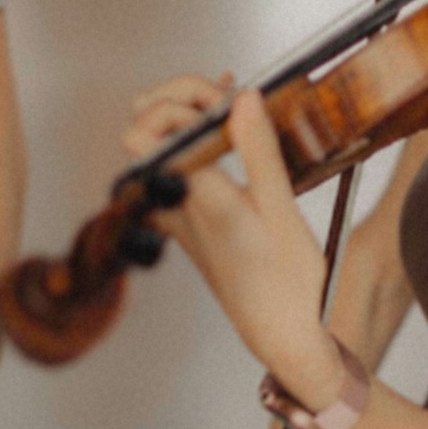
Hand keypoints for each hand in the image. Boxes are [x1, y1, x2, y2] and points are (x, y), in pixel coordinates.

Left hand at [124, 77, 341, 399]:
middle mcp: (176, 203)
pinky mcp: (190, 223)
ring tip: (229, 102)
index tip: (226, 99)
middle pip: (141, 130)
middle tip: (224, 96)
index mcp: (195, 196)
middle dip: (176, 98)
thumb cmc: (287, 280)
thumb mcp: (282, 210)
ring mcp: (179, 214)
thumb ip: (258, 150)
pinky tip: (231, 129)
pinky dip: (195, 141)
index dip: (179, 98)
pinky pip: (177, 169)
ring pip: (156, 149)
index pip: (147, 129)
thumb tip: (242, 97)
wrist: (279, 333)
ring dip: (184, 117)